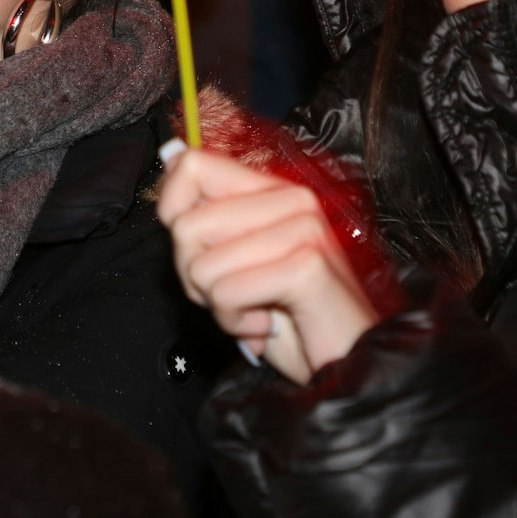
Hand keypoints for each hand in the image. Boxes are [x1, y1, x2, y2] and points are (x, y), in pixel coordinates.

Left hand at [157, 147, 378, 384]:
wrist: (344, 362)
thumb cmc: (288, 316)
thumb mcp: (235, 260)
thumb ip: (205, 211)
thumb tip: (171, 155)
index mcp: (272, 191)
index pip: (192, 164)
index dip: (172, 212)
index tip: (198, 249)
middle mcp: (292, 199)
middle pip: (187, 224)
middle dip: (193, 277)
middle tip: (232, 295)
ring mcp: (303, 229)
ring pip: (202, 265)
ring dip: (217, 305)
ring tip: (254, 311)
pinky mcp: (307, 266)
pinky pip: (227, 292)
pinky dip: (236, 322)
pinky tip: (266, 326)